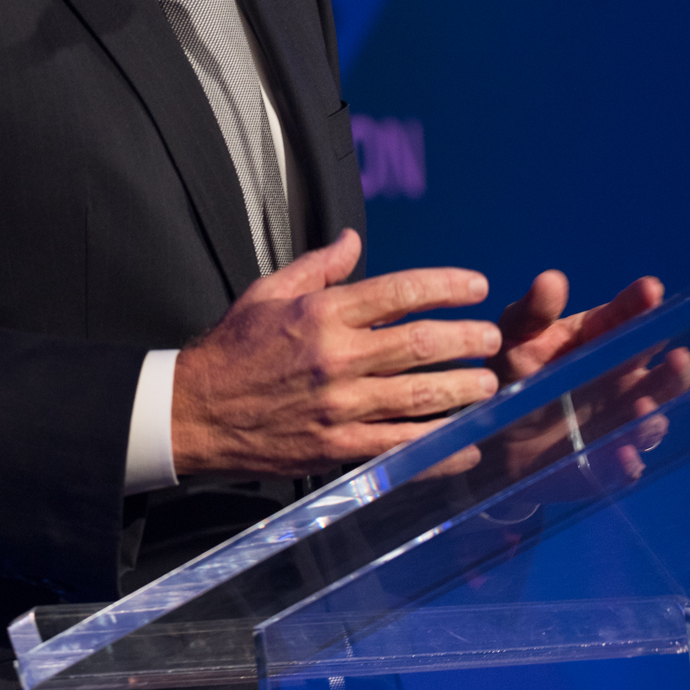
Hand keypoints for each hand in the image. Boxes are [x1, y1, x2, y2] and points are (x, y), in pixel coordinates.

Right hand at [171, 229, 501, 476]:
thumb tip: (354, 240)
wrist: (195, 410)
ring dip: (461, 389)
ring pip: (416, 395)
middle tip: (493, 337)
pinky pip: (397, 448)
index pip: (398, 292)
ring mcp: (338, 405)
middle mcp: (335, 357)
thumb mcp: (269, 291)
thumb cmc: (233, 347)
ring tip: (491, 383)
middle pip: (418, 344)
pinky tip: (467, 445)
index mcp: (321, 312)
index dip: (445, 286)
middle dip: (465, 338)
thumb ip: (319, 266)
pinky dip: (438, 449)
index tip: (476, 285)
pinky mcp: (335, 448)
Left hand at [490, 271, 689, 492]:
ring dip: (655, 414)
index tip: (651, 290)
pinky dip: (629, 461)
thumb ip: (532, 312)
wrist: (495, 435)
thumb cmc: (511, 374)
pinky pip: (627, 464)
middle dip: (672, 365)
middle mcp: (622, 377)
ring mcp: (622, 419)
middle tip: (679, 357)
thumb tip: (551, 280)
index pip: (627, 317)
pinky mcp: (611, 460)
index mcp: (601, 338)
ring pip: (653, 416)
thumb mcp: (514, 338)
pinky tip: (623, 455)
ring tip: (645, 405)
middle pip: (658, 369)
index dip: (640, 304)